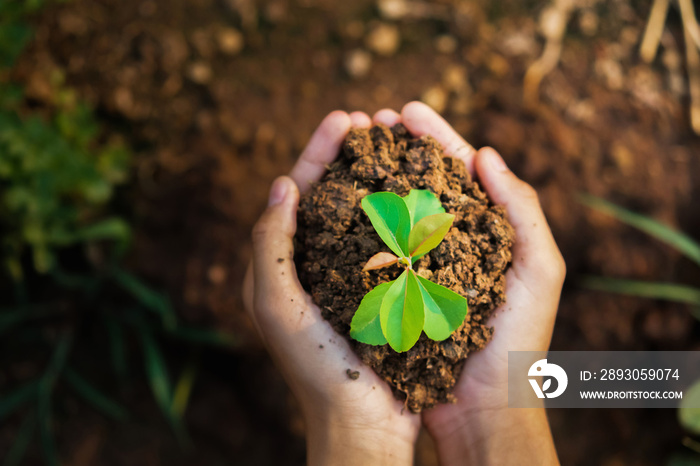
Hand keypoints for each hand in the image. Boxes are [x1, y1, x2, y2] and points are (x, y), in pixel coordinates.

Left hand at [243, 111, 419, 465]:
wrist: (362, 424)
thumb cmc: (316, 369)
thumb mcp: (277, 305)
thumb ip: (269, 245)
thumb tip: (280, 185)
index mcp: (279, 266)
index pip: (294, 194)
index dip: (315, 152)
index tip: (343, 119)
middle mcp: (309, 268)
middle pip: (325, 196)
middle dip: (344, 156)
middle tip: (370, 122)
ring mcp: (345, 279)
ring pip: (357, 214)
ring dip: (372, 178)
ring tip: (394, 147)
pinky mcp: (376, 293)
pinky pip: (384, 242)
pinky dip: (397, 213)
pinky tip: (417, 194)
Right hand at [373, 102, 564, 464]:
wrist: (486, 408)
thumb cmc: (520, 342)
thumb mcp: (540, 271)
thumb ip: (523, 210)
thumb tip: (487, 154)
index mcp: (489, 230)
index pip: (462, 170)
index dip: (435, 136)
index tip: (404, 111)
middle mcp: (454, 242)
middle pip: (424, 180)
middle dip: (397, 148)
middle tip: (367, 121)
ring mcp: (424, 265)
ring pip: (398, 208)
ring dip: (375, 176)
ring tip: (350, 150)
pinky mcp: (399, 291)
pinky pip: (379, 249)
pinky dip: (363, 222)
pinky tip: (343, 204)